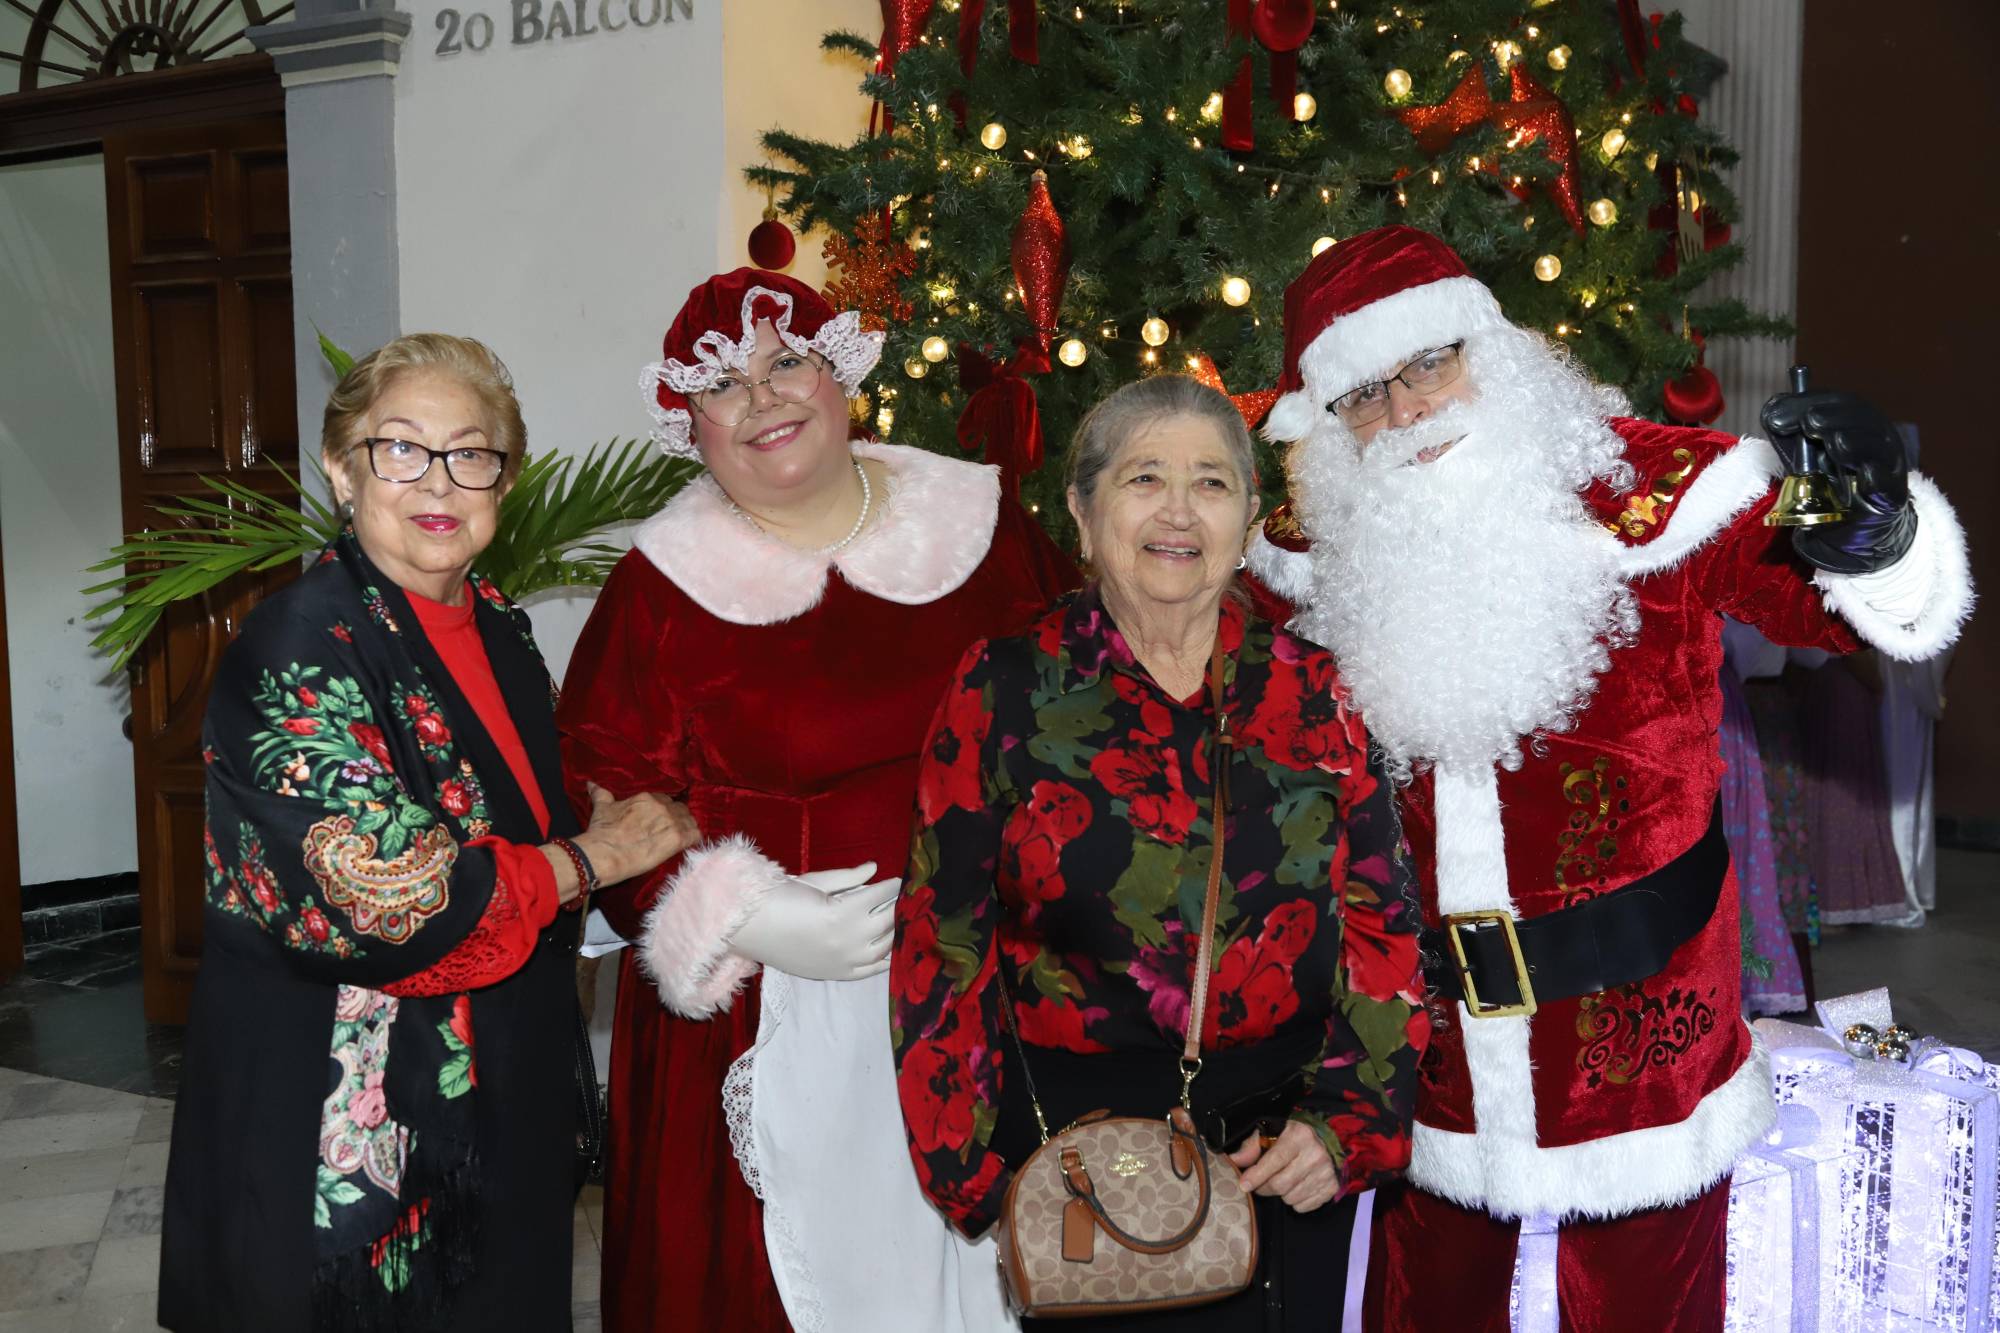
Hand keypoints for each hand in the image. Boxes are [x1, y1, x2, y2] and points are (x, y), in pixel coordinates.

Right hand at [570, 783, 699, 891]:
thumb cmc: (601, 831)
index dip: (664, 811)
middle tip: (669, 831)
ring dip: (687, 828)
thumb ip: (601, 794)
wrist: (603, 853)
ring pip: (690, 821)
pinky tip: (688, 845)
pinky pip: (696, 835)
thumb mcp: (601, 807)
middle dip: (676, 818)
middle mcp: (662, 806)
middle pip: (679, 809)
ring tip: (680, 839)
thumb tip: (591, 784)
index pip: (664, 800)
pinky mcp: (677, 839)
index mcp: (647, 798)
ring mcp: (671, 822)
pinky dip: (694, 839)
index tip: (659, 820)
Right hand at [726, 862, 898, 981]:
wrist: (749, 927)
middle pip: (888, 921)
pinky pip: (870, 971)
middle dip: (898, 907)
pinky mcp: (836, 974)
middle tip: (907, 899)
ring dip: (895, 932)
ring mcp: (844, 960)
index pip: (881, 896)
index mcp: (844, 912)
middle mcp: (849, 940)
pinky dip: (886, 961)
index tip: (900, 881)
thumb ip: (848, 877)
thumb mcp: (814, 882)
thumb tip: (874, 868)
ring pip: (885, 947)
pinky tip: (894, 951)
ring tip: (900, 920)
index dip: (892, 886)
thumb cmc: (779, 898)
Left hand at [1227, 1119, 1339, 1213]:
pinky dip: (1295, 1201)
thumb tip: (1234, 1160)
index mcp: (1299, 1136)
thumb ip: (1252, 1146)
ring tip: (1283, 1180)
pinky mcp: (1332, 1188)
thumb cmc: (1293, 1137)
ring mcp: (1325, 1172)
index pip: (1274, 1160)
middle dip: (1264, 1187)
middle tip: (1260, 1184)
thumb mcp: (1272, 1132)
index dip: (1257, 1175)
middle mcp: (1315, 1154)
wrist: (1328, 1141)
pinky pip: (1303, 1206)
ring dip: (1281, 1194)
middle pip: (1280, 1184)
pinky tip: (1296, 1187)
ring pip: (1290, 1198)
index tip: (1244, 1185)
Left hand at [1760, 388, 1915, 574]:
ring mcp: (1888, 464)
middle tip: (1809, 422)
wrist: (1851, 525)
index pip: (1837, 403)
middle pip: (1860, 420)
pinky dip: (1876, 478)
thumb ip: (1790, 434)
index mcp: (1856, 421)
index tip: (1775, 417)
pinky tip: (1863, 476)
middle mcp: (1877, 437)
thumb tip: (1771, 412)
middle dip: (1833, 419)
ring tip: (1835, 443)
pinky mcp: (1892, 495)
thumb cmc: (1827, 482)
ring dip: (1855, 444)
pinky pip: (1886, 484)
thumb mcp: (1803, 455)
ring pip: (1877, 449)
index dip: (1807, 404)